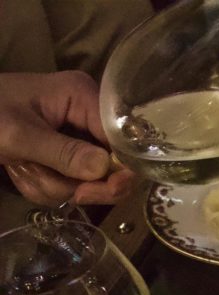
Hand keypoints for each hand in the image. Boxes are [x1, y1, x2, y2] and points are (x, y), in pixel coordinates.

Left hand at [0, 71, 134, 205]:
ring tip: (21, 170)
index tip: (93, 192)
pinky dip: (44, 185)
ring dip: (53, 184)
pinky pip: (68, 181)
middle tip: (68, 194)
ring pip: (86, 179)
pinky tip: (21, 171)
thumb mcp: (18, 135)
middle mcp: (86, 114)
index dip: (116, 170)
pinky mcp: (61, 152)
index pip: (122, 138)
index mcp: (81, 96)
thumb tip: (104, 169)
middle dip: (79, 183)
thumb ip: (62, 153)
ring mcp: (74, 135)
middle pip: (110, 164)